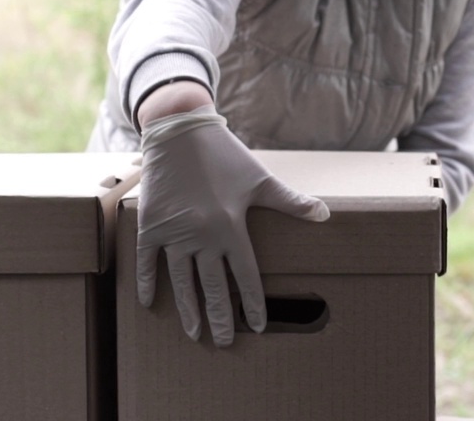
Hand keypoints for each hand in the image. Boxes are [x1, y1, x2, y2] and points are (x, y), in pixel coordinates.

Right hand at [136, 106, 329, 345]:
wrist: (180, 131)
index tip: (257, 325)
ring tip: (194, 333)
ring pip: (181, 281)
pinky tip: (151, 303)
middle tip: (222, 343)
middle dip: (219, 317)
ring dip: (188, 309)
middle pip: (212, 287)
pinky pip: (148, 261)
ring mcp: (174, 232)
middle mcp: (202, 236)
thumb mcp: (260, 179)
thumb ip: (291, 202)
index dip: (251, 303)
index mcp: (231, 227)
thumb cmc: (225, 155)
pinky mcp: (150, 224)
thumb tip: (326, 214)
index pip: (244, 276)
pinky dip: (148, 282)